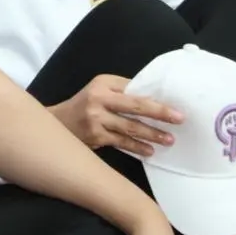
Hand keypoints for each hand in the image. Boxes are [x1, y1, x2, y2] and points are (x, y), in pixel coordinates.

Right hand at [52, 75, 183, 156]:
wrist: (56, 124)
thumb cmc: (83, 106)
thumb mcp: (98, 91)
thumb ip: (120, 93)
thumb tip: (152, 100)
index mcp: (103, 83)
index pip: (134, 88)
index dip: (154, 98)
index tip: (174, 105)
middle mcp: (99, 99)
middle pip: (135, 105)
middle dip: (159, 112)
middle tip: (179, 119)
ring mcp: (96, 118)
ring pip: (131, 127)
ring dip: (152, 134)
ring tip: (168, 140)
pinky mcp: (95, 136)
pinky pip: (122, 142)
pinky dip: (137, 147)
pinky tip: (149, 151)